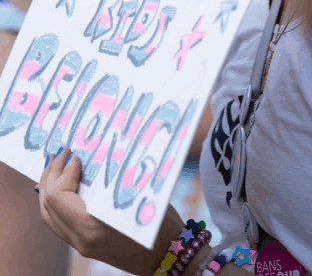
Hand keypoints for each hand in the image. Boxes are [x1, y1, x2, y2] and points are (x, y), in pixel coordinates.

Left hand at [39, 147, 183, 275]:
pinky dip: (55, 201)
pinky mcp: (85, 244)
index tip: (76, 155)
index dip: (64, 172)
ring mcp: (80, 245)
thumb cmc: (158, 222)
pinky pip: (59, 222)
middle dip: (52, 174)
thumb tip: (89, 156)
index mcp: (91, 227)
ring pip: (50, 215)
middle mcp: (80, 240)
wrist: (167, 255)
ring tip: (53, 164)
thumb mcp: (135, 196)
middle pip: (49, 205)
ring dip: (49, 187)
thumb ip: (107, 181)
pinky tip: (59, 185)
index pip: (59, 196)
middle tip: (60, 151)